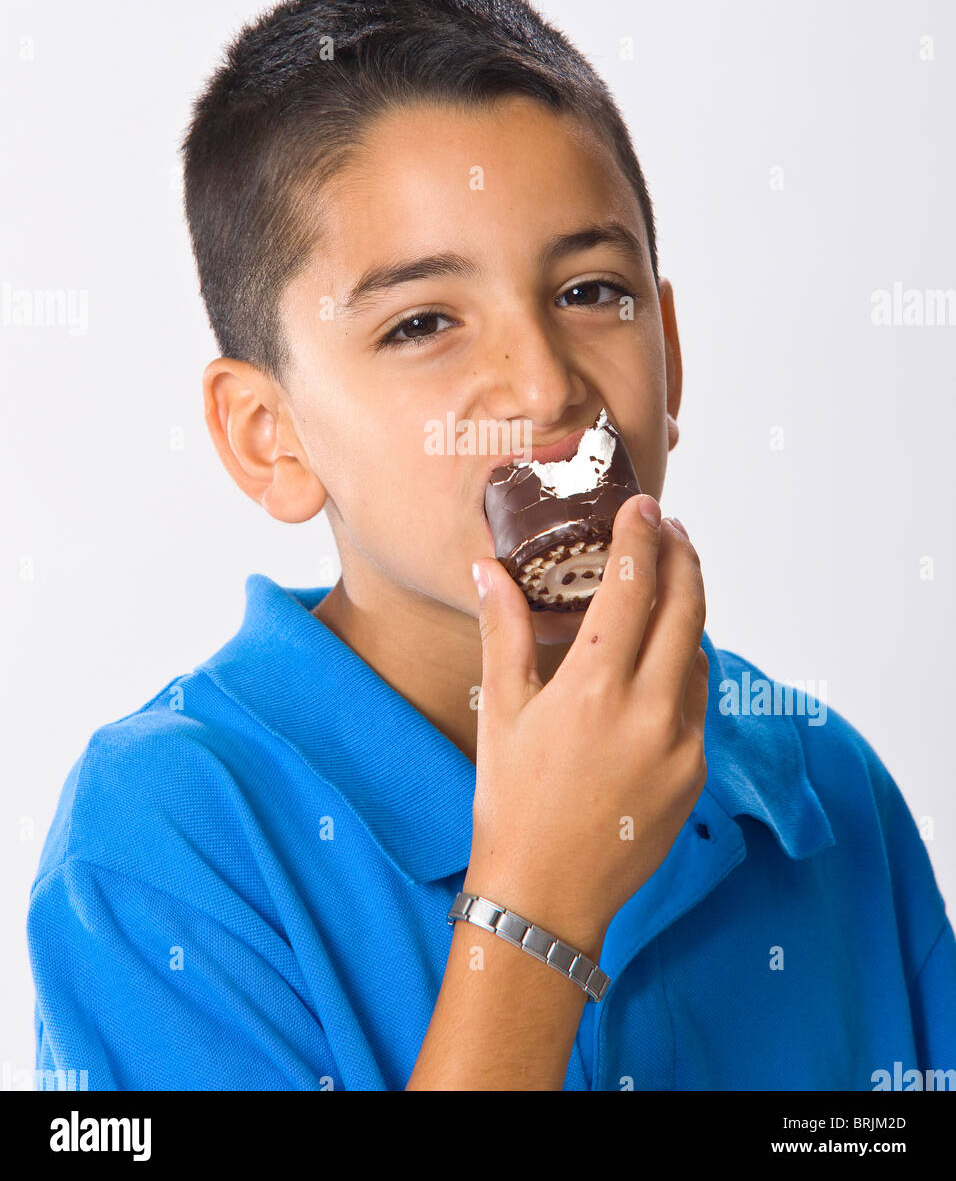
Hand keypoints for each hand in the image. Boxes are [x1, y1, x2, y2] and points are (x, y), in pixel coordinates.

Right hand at [467, 496, 707, 959]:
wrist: (545, 897)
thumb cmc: (511, 804)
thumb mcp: (500, 711)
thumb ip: (503, 632)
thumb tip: (487, 570)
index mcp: (595, 688)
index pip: (633, 586)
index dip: (642, 537)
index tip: (645, 506)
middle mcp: (649, 711)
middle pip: (686, 608)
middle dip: (683, 557)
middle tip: (670, 528)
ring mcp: (681, 745)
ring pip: (698, 653)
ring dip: (687, 610)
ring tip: (667, 584)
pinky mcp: (696, 773)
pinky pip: (698, 701)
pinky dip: (684, 666)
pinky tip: (663, 656)